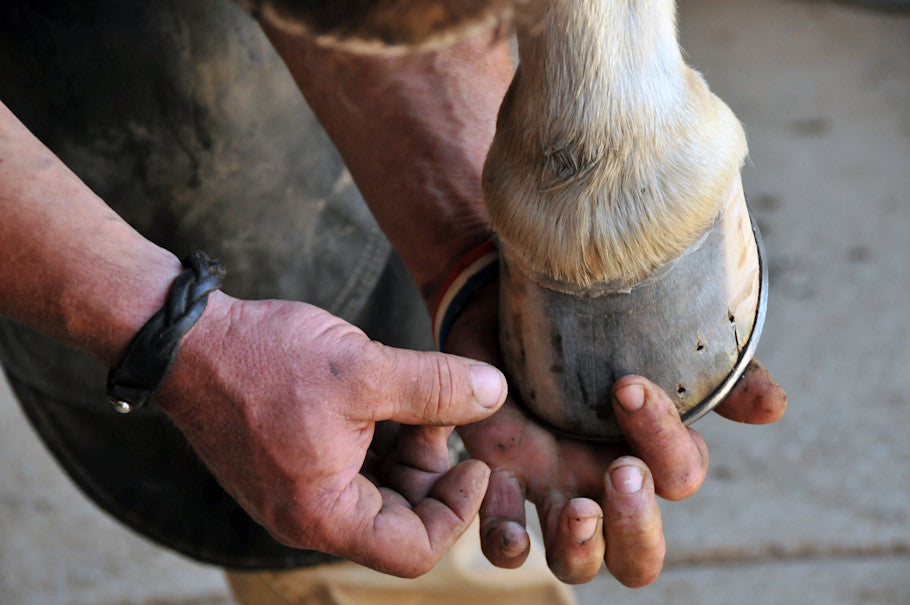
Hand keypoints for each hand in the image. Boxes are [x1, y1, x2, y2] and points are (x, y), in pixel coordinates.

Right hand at [156, 291, 506, 576]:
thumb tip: (496, 394)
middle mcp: (308, 515)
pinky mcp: (291, 463)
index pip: (414, 550)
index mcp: (324, 514)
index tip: (475, 460)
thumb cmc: (263, 359)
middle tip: (443, 407)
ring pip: (380, 484)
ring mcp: (297, 490)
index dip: (457, 509)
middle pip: (401, 515)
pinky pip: (352, 463)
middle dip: (433, 463)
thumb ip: (437, 387)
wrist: (185, 339)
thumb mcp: (364, 370)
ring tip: (414, 388)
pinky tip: (385, 390)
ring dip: (409, 440)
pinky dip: (379, 432)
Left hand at [448, 282, 786, 585]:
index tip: (628, 387)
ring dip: (581, 547)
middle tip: (621, 470)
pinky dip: (506, 538)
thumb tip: (774, 408)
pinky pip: (503, 536)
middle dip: (636, 522)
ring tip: (577, 509)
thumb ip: (714, 378)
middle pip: (638, 555)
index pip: (678, 476)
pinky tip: (506, 515)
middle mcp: (604, 488)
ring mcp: (553, 490)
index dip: (663, 440)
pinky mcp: (502, 478)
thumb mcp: (658, 345)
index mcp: (650, 458)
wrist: (519, 311)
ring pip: (577, 563)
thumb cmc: (598, 336)